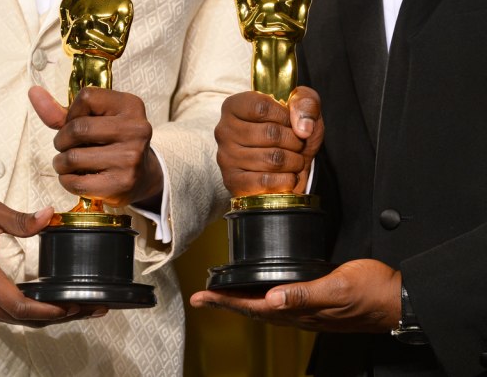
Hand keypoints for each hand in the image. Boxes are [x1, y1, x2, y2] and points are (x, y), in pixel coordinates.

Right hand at [0, 200, 98, 326]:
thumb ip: (19, 218)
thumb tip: (49, 216)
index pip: (18, 304)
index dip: (48, 309)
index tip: (72, 305)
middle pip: (22, 318)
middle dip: (57, 317)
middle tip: (89, 308)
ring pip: (17, 321)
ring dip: (48, 318)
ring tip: (80, 309)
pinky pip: (10, 315)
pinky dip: (35, 314)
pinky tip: (55, 307)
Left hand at [29, 86, 162, 206]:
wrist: (143, 176)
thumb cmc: (111, 143)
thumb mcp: (93, 120)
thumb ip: (61, 111)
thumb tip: (33, 92)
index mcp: (131, 105)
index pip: (86, 97)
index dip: (72, 112)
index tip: (78, 123)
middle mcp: (137, 129)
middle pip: (77, 128)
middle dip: (61, 140)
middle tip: (65, 148)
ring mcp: (131, 158)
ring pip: (73, 157)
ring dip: (60, 163)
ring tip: (68, 164)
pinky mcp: (122, 183)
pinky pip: (76, 182)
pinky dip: (66, 181)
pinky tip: (74, 178)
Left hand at [191, 259, 400, 332]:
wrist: (398, 299)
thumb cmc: (372, 292)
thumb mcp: (338, 288)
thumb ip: (305, 294)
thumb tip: (272, 298)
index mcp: (301, 311)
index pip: (254, 307)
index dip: (226, 302)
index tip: (203, 297)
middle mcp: (300, 314)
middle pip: (254, 309)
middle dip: (226, 302)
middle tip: (203, 296)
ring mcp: (308, 312)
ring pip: (265, 308)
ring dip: (241, 301)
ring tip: (222, 295)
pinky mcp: (315, 304)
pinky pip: (280, 303)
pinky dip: (262, 297)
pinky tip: (261, 292)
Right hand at [214, 86, 322, 195]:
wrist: (287, 164)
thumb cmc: (290, 130)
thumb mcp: (302, 107)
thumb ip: (306, 104)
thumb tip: (303, 128)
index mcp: (234, 106)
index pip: (262, 107)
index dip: (286, 116)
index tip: (292, 123)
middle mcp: (224, 130)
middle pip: (270, 133)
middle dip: (295, 141)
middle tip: (297, 145)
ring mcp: (226, 157)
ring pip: (273, 159)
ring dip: (294, 162)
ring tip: (294, 160)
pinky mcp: (232, 181)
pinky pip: (266, 181)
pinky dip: (286, 180)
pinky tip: (287, 176)